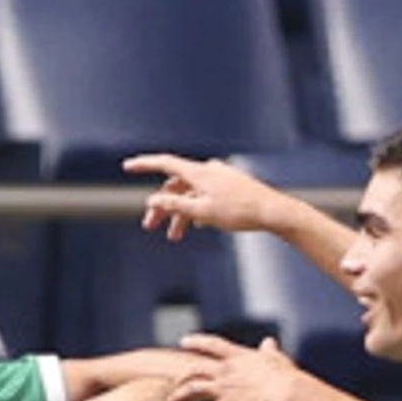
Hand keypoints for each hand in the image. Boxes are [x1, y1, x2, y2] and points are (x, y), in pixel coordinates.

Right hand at [128, 153, 295, 242]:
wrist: (273, 212)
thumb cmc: (240, 212)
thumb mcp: (202, 211)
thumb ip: (175, 207)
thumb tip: (152, 201)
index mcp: (200, 172)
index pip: (165, 163)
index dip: (144, 164)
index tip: (127, 166)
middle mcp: (208, 171)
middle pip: (176, 186)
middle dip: (162, 207)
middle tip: (150, 227)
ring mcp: (219, 178)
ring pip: (191, 194)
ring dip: (180, 214)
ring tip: (175, 236)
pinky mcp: (229, 187)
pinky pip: (204, 196)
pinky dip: (195, 210)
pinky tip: (195, 225)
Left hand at [168, 333, 306, 400]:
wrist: (286, 392)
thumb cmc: (286, 376)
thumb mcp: (276, 358)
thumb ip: (269, 351)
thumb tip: (269, 342)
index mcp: (238, 357)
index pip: (212, 345)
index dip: (196, 342)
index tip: (183, 341)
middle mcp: (226, 370)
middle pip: (194, 369)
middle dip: (181, 376)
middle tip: (172, 383)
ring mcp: (224, 389)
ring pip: (192, 390)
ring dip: (179, 398)